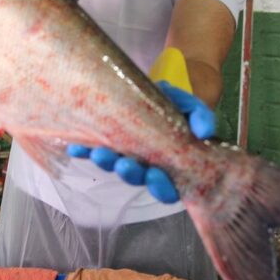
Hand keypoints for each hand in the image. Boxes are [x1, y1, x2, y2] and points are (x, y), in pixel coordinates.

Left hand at [64, 82, 215, 204]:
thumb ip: (200, 117)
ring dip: (107, 162)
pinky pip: (93, 151)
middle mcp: (147, 165)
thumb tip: (204, 131)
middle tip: (125, 164)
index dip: (160, 187)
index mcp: (170, 165)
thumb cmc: (178, 105)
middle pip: (138, 179)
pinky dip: (83, 149)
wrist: (158, 91)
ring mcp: (126, 155)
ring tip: (100, 152)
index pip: (167, 188)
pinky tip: (75, 146)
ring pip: (115, 167)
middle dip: (131, 174)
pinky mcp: (107, 143)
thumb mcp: (193, 108)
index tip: (154, 175)